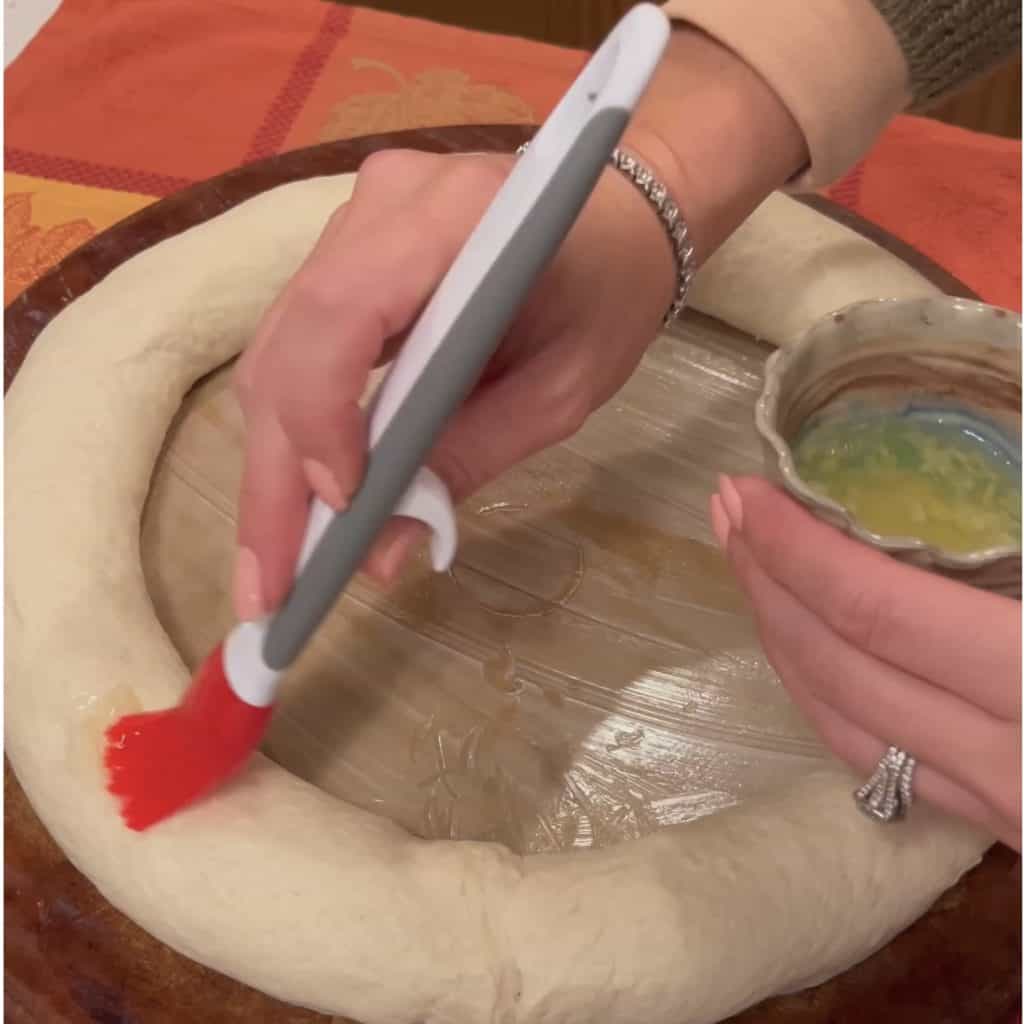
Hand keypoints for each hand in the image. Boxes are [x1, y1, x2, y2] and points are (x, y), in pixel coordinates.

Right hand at [232, 146, 674, 617]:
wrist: (620, 215)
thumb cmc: (609, 294)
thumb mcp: (563, 390)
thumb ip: (471, 458)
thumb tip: (380, 553)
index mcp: (454, 219)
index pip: (343, 313)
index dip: (323, 416)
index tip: (340, 510)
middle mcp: (381, 204)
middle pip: (289, 348)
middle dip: (274, 480)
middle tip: (268, 590)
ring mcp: (353, 219)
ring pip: (277, 353)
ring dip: (275, 462)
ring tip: (278, 561)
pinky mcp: (345, 249)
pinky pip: (299, 344)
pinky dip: (297, 426)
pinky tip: (301, 496)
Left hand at [710, 475, 1020, 849]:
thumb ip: (1008, 554)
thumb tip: (944, 498)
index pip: (873, 610)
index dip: (795, 549)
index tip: (745, 494)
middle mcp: (1000, 759)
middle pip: (834, 664)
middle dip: (766, 580)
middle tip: (725, 511)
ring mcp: (994, 804)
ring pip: (840, 720)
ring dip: (779, 636)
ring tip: (748, 565)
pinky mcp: (996, 821)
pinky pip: (874, 757)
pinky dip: (821, 695)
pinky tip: (800, 649)